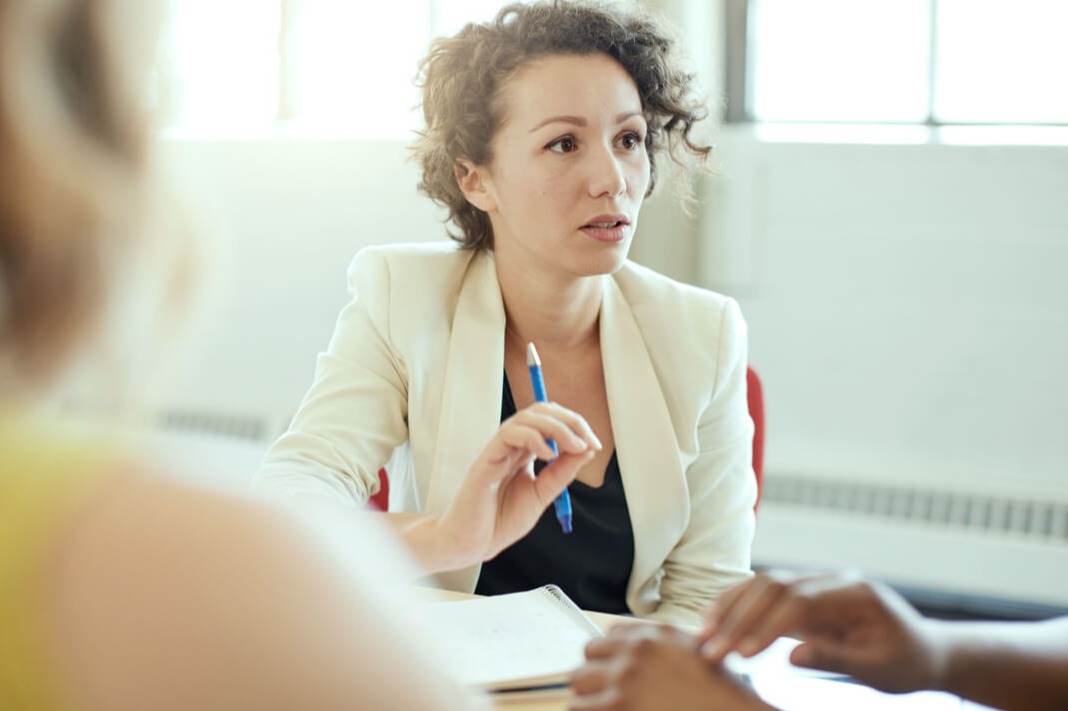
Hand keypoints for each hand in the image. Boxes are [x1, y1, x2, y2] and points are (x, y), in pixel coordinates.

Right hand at [435, 401, 599, 566]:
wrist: (472, 544)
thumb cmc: (499, 521)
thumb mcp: (541, 495)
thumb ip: (561, 473)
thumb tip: (586, 450)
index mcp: (524, 452)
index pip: (551, 421)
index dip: (575, 426)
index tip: (594, 445)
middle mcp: (511, 445)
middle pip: (542, 412)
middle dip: (570, 421)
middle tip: (588, 441)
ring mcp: (498, 450)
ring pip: (527, 417)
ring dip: (557, 427)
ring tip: (574, 446)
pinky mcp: (486, 459)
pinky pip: (509, 434)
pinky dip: (533, 438)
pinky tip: (549, 455)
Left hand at [570, 622, 773, 710]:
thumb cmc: (720, 696)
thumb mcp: (695, 654)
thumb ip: (663, 646)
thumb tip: (630, 649)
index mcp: (656, 635)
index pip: (610, 634)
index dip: (608, 655)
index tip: (610, 670)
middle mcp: (637, 650)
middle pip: (589, 652)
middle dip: (594, 673)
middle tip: (603, 692)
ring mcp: (626, 677)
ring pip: (578, 679)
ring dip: (587, 695)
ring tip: (601, 707)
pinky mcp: (618, 704)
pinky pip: (580, 707)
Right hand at [699, 570, 944, 694]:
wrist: (923, 650)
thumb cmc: (905, 663)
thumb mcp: (878, 669)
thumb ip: (835, 658)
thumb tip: (790, 656)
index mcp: (854, 592)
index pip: (799, 601)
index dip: (766, 626)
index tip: (741, 654)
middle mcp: (831, 579)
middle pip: (773, 586)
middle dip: (738, 618)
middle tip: (711, 650)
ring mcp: (816, 583)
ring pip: (763, 584)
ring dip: (730, 608)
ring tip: (703, 635)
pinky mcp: (805, 595)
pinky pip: (765, 593)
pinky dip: (737, 605)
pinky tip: (714, 621)